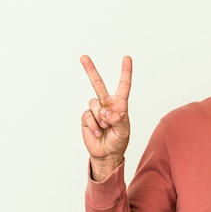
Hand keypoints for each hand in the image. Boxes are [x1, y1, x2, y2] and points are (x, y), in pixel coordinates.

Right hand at [80, 55, 131, 180]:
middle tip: (83, 57)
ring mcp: (95, 110)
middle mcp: (107, 104)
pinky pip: (87, 115)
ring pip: (94, 103)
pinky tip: (97, 132)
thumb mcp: (123, 131)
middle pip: (98, 84)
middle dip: (90, 70)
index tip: (127, 58)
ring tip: (105, 127)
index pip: (123, 85)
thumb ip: (117, 119)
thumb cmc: (118, 141)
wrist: (106, 154)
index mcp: (120, 104)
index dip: (125, 72)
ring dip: (100, 117)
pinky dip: (93, 125)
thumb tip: (106, 111)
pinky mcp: (86, 118)